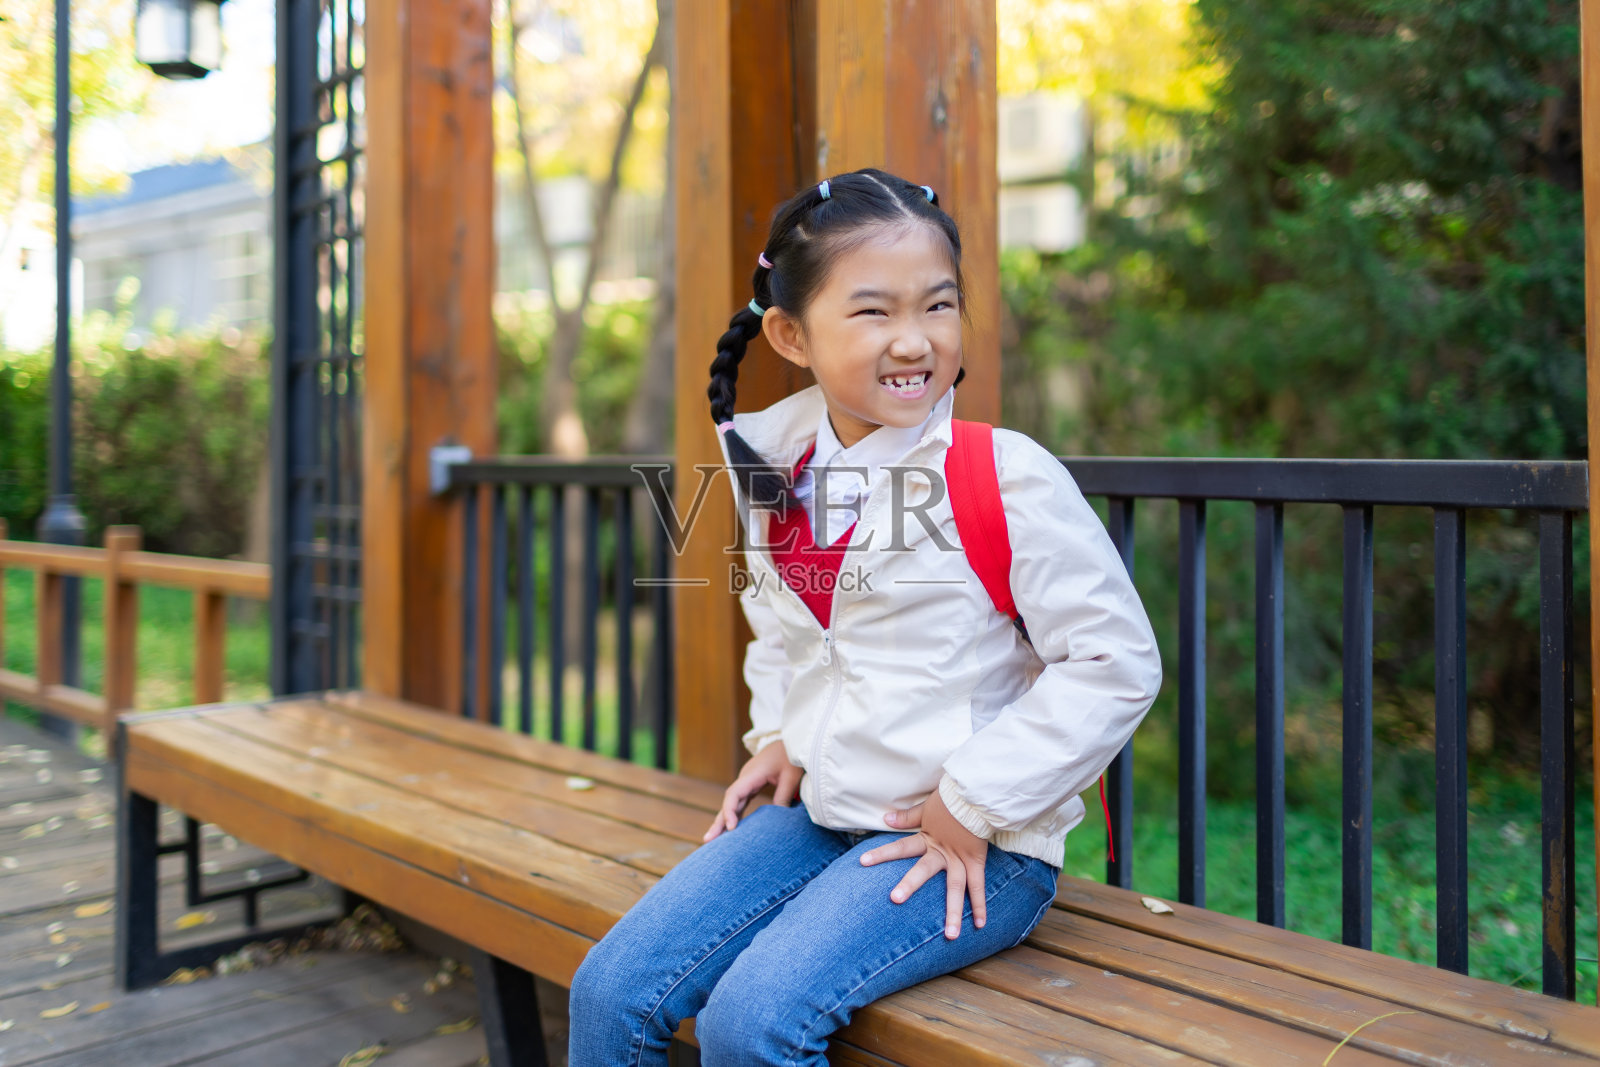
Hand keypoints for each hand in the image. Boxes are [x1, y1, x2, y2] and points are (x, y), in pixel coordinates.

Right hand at [703, 740, 801, 841]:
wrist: (792, 739)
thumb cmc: (792, 756)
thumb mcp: (791, 776)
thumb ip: (783, 796)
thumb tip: (775, 820)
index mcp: (752, 774)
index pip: (734, 794)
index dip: (730, 811)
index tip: (731, 828)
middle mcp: (745, 778)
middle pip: (728, 801)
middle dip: (718, 821)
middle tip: (707, 840)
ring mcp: (747, 781)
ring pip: (732, 803)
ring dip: (724, 820)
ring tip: (713, 840)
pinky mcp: (752, 784)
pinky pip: (740, 801)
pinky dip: (734, 814)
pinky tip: (731, 828)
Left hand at [859, 789, 989, 939]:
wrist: (977, 796)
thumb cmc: (950, 801)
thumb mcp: (926, 809)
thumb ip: (907, 817)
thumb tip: (885, 818)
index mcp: (927, 838)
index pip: (900, 847)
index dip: (882, 854)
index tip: (863, 862)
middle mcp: (941, 852)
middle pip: (923, 870)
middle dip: (910, 884)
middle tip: (895, 899)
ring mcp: (959, 859)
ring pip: (955, 887)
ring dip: (953, 912)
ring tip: (950, 936)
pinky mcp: (976, 861)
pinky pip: (978, 886)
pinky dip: (980, 905)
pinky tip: (980, 925)